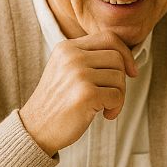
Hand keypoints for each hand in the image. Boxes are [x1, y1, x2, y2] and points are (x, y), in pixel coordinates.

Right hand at [19, 31, 137, 155]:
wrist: (36, 129)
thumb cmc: (58, 102)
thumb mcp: (67, 71)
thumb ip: (90, 59)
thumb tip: (128, 59)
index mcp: (67, 48)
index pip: (109, 37)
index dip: (126, 53)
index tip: (131, 72)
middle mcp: (72, 57)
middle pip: (117, 58)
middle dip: (121, 79)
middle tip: (112, 95)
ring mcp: (78, 74)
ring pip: (119, 77)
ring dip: (119, 96)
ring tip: (105, 107)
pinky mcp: (86, 94)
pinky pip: (117, 96)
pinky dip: (116, 108)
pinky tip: (104, 115)